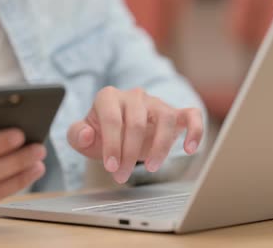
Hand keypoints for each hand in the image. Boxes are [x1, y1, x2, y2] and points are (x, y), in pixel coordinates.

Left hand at [67, 87, 202, 183]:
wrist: (118, 132)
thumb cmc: (100, 134)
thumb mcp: (82, 137)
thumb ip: (77, 135)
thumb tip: (87, 134)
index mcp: (108, 97)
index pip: (113, 119)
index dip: (112, 145)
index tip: (111, 167)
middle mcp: (134, 95)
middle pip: (137, 122)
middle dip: (130, 153)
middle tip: (122, 176)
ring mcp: (157, 103)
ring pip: (166, 117)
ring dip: (161, 146)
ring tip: (152, 167)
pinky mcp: (175, 112)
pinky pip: (191, 115)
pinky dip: (194, 130)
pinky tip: (189, 149)